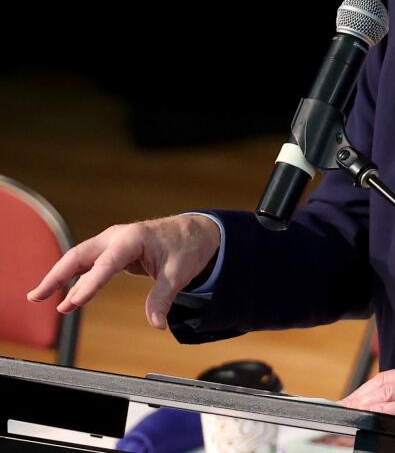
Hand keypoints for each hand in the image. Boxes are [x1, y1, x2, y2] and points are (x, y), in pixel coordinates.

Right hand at [26, 214, 221, 329]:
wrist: (195, 232)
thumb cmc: (187, 247)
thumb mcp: (179, 273)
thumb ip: (163, 298)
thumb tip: (157, 325)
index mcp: (133, 238)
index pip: (106, 263)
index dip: (89, 284)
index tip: (74, 302)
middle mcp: (117, 237)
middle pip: (79, 256)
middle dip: (56, 275)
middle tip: (37, 296)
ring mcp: (112, 243)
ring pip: (79, 260)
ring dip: (60, 277)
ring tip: (39, 297)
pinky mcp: (113, 251)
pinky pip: (89, 265)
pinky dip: (75, 278)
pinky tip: (65, 295)